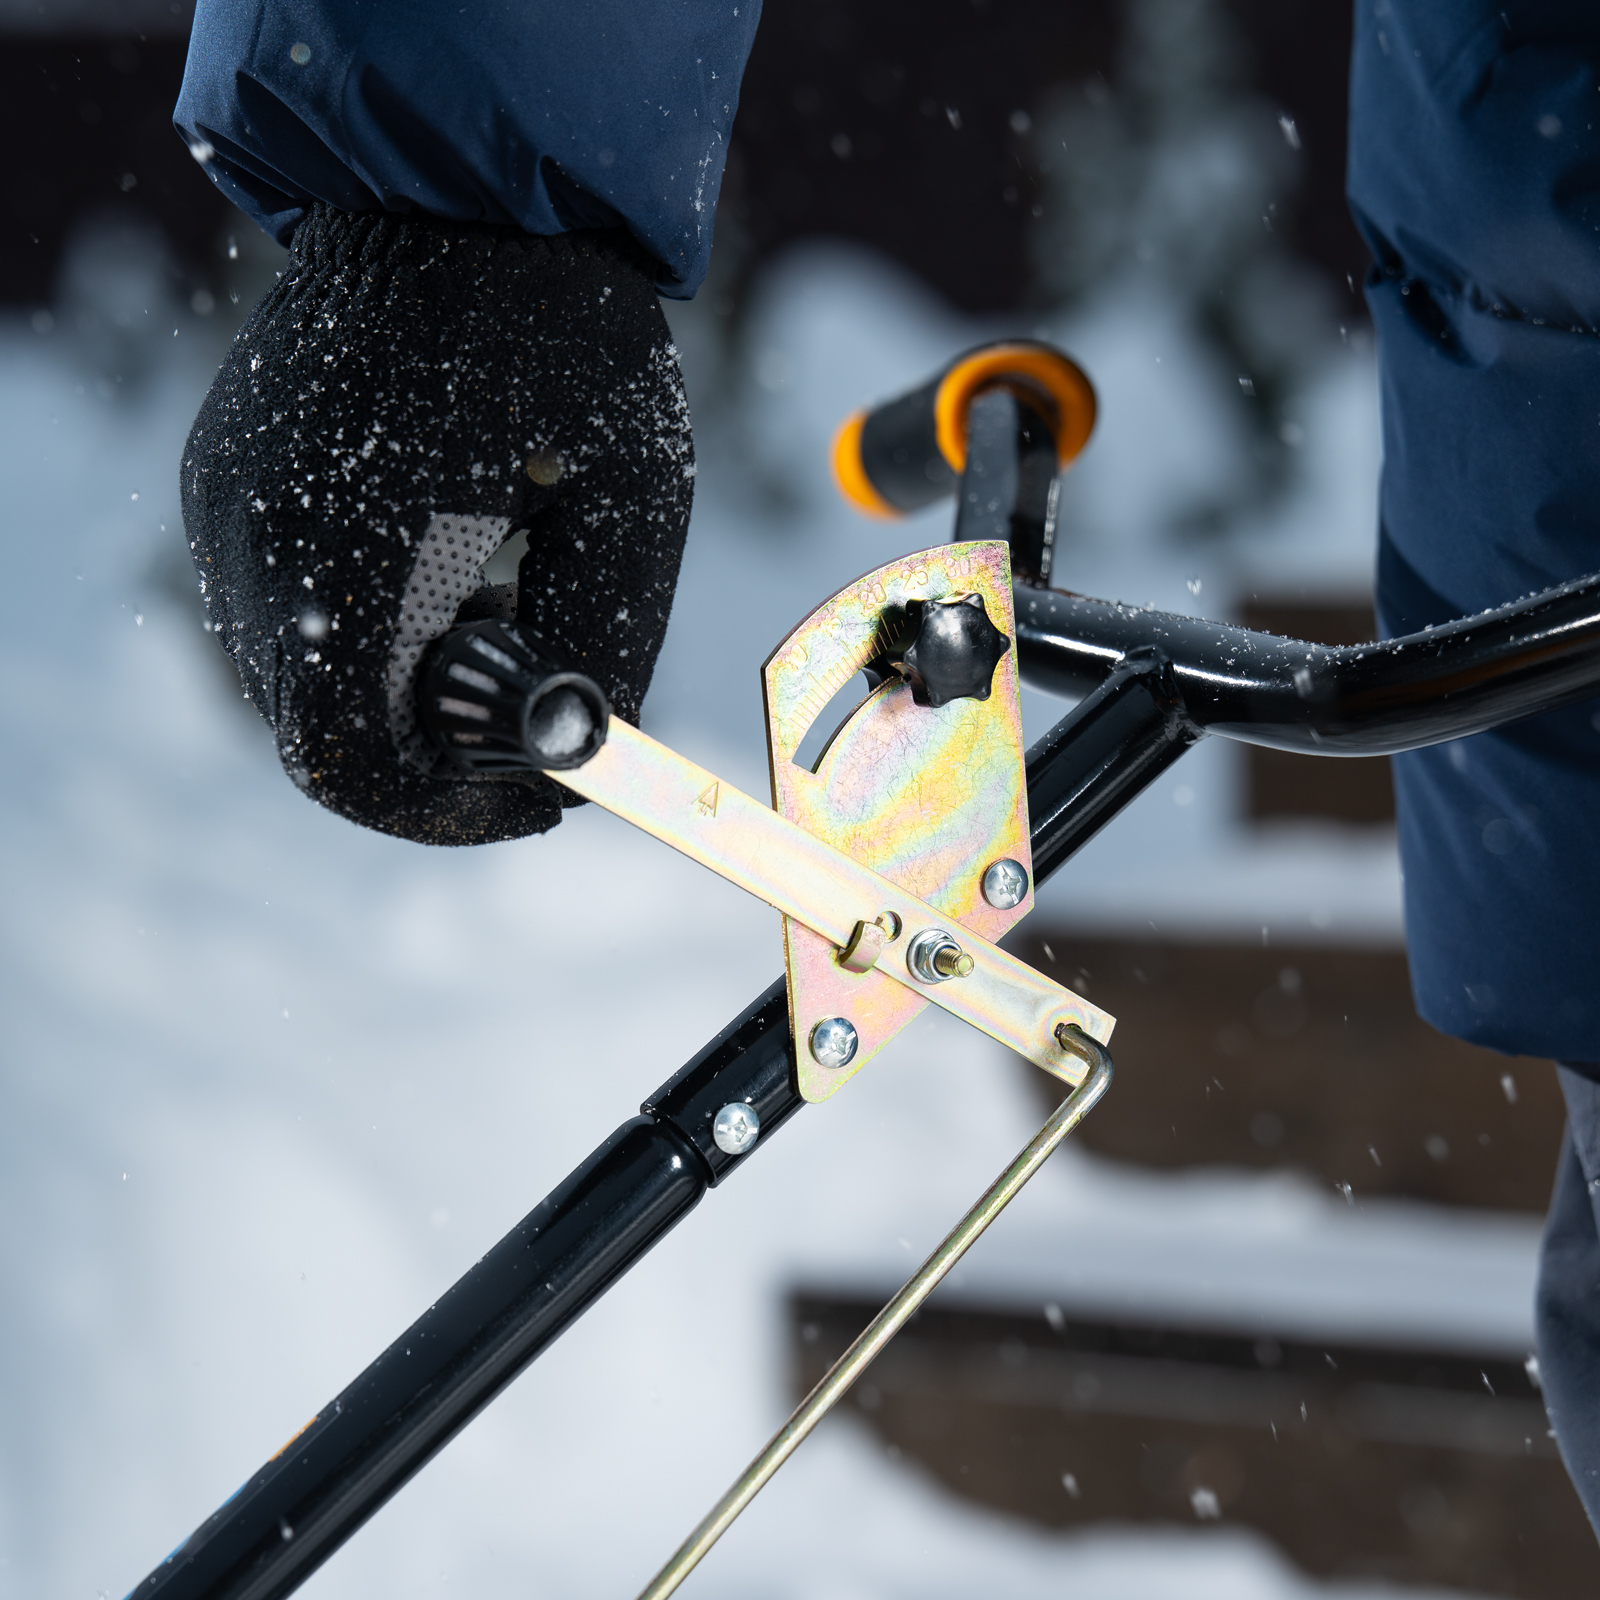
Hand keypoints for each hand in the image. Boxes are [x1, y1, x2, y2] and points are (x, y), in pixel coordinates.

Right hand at [182, 203, 692, 844]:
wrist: (462, 186)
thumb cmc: (565, 332)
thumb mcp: (633, 502)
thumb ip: (609, 649)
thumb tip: (584, 761)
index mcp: (351, 551)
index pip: (355, 765)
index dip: (447, 815)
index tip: (535, 807)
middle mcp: (256, 540)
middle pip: (322, 738)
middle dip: (435, 763)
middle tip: (534, 730)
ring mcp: (226, 508)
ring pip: (301, 683)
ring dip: (402, 698)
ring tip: (501, 612)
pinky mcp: (229, 480)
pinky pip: (287, 611)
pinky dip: (368, 637)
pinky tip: (448, 567)